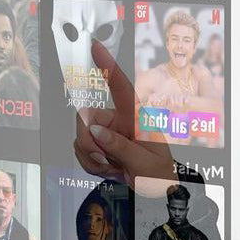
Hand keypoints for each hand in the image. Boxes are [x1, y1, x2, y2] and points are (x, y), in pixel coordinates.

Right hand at [74, 39, 178, 197]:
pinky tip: (108, 169)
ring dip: (92, 157)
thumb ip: (120, 146)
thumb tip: (97, 130)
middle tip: (106, 162)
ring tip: (114, 168)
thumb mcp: (144, 163)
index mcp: (136, 118)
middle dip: (89, 142)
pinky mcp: (99, 145)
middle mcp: (119, 120)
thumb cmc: (158, 176)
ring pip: (81, 136)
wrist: (156, 193)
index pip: (121, 88)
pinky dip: (91, 164)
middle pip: (86, 117)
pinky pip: (82, 150)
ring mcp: (108, 132)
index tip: (96, 46)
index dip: (108, 66)